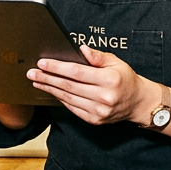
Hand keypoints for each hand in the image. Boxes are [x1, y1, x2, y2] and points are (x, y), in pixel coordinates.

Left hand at [28, 46, 153, 125]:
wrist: (138, 102)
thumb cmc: (126, 79)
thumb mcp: (116, 62)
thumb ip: (97, 56)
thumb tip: (80, 49)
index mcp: (110, 79)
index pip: (77, 72)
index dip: (57, 67)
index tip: (43, 63)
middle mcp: (104, 97)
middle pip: (68, 86)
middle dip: (47, 78)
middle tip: (32, 73)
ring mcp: (98, 111)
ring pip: (68, 98)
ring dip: (50, 89)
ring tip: (37, 82)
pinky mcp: (94, 119)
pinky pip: (72, 108)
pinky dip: (60, 99)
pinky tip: (52, 91)